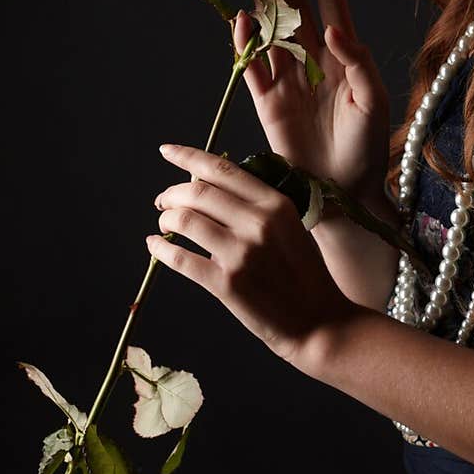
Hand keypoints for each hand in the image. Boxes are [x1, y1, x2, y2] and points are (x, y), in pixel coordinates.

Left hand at [146, 143, 355, 371]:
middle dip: (171, 193)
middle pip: (197, 192)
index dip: (188, 156)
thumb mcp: (291, 227)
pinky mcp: (226, 283)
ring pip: (184, 221)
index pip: (223, 169)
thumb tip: (209, 188)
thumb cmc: (304, 274)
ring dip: (166, 219)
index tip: (167, 152)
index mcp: (276, 204)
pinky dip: (161, 249)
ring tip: (165, 225)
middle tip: (163, 201)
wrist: (318, 321)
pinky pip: (180, 259)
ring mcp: (240, 253)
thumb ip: (257, 207)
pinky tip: (155, 246)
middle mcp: (257, 223)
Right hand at [235, 0, 389, 205]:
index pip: (331, 6)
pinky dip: (245, 45)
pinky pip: (252, 68)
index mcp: (344, 58)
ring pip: (271, 31)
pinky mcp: (267, 103)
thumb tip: (336, 30)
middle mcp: (314, 62)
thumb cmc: (368, 148)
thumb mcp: (374, 103)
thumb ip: (359, 64)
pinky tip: (242, 20)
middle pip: (294, 9)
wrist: (343, 192)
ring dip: (263, 1)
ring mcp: (288, 80)